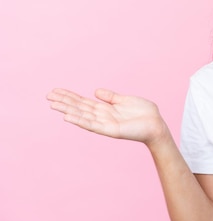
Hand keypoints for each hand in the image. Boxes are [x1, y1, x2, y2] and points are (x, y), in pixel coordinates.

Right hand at [46, 88, 168, 145]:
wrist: (157, 124)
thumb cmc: (144, 113)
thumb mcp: (125, 100)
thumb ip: (110, 97)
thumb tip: (95, 91)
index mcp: (105, 108)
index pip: (83, 102)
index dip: (70, 96)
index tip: (56, 91)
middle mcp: (102, 116)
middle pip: (79, 107)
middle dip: (64, 102)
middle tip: (48, 96)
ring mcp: (104, 123)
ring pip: (82, 115)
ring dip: (67, 110)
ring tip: (53, 105)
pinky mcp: (110, 130)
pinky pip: (92, 125)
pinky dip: (79, 120)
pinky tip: (67, 117)